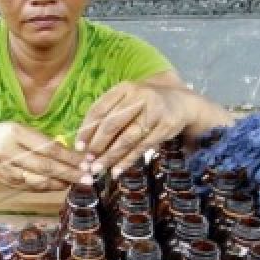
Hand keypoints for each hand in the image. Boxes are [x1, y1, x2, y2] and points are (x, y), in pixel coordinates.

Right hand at [0, 122, 84, 190]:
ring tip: (79, 181)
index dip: (69, 156)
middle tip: (89, 177)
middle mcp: (11, 153)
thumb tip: (71, 153)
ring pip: (41, 181)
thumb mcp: (21, 129)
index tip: (86, 160)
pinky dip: (50, 187)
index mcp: (16, 134)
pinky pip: (34, 187)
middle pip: (46, 167)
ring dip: (62, 182)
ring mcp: (9, 171)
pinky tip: (63, 184)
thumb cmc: (3, 135)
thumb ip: (42, 140)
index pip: (48, 148)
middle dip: (70, 173)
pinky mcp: (9, 183)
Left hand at [75, 81, 230, 175]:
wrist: (181, 102)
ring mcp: (153, 111)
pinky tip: (116, 170)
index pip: (99, 109)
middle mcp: (138, 97)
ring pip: (127, 138)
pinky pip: (142, 147)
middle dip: (97, 145)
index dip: (86, 129)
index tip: (78, 146)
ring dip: (110, 156)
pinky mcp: (164, 126)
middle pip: (112, 124)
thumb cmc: (146, 104)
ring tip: (98, 169)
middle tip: (87, 161)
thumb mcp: (127, 101)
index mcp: (124, 88)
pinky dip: (127, 161)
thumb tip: (84, 142)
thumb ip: (108, 115)